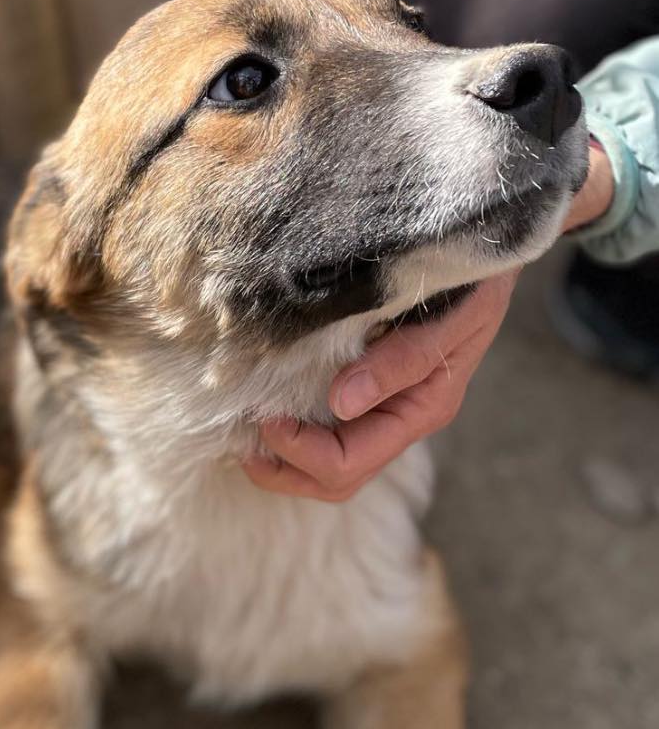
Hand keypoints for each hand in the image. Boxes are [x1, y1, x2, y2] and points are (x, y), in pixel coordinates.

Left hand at [245, 140, 613, 502]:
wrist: (486, 248)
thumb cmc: (474, 278)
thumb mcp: (453, 314)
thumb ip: (404, 358)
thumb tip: (343, 402)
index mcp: (420, 410)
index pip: (350, 462)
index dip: (302, 451)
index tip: (268, 417)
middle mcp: (398, 419)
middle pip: (335, 480)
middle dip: (284, 470)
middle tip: (243, 437)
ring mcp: (381, 410)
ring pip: (326, 467)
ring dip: (282, 461)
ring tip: (245, 432)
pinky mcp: (365, 391)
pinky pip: (323, 432)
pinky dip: (289, 435)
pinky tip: (262, 410)